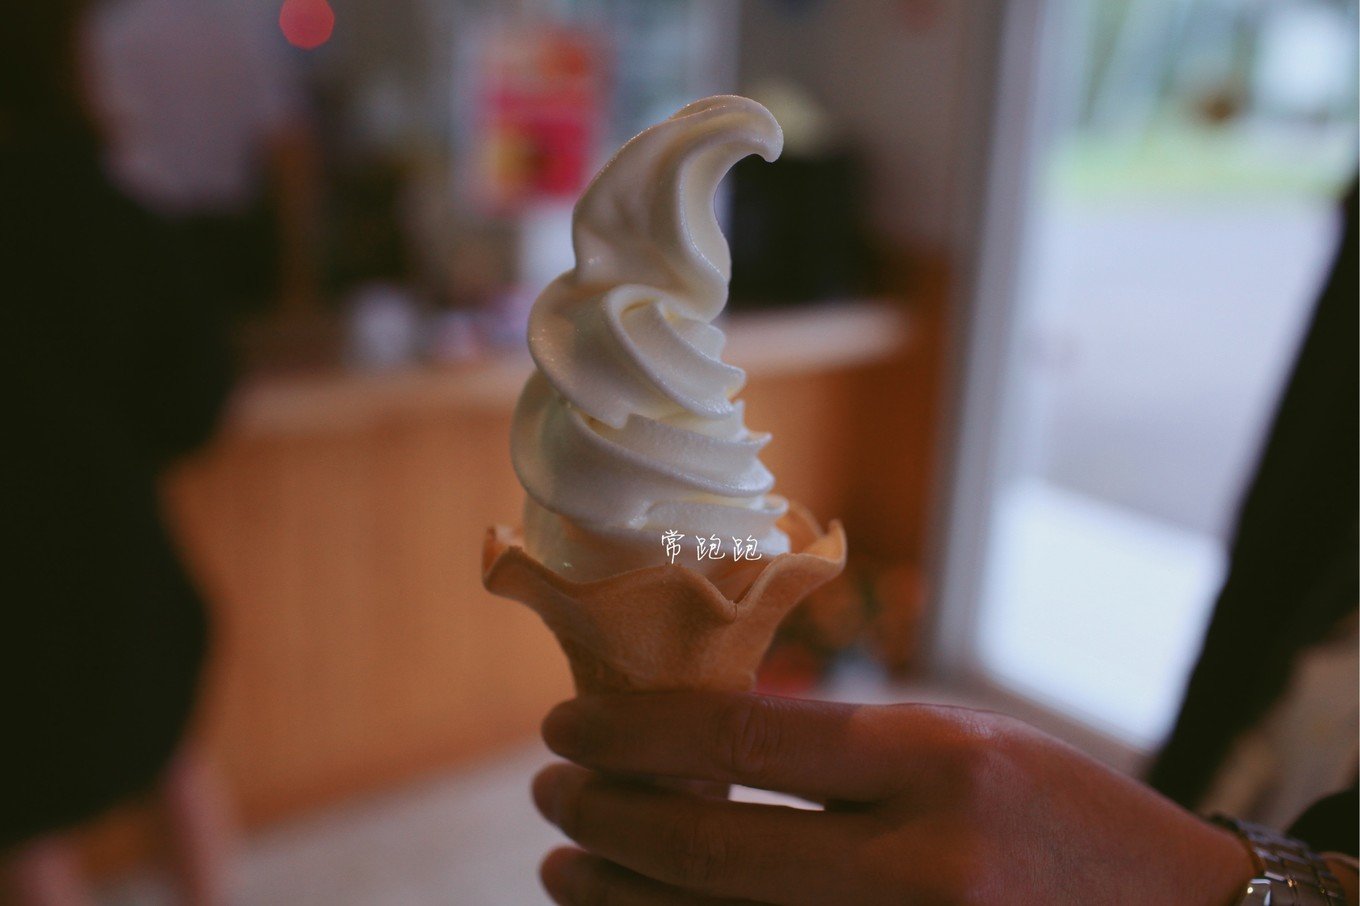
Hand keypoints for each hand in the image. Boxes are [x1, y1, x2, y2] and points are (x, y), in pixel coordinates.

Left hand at [532, 692, 1253, 904]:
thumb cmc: (1052, 806)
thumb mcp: (952, 740)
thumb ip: (831, 748)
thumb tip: (688, 748)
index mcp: (934, 759)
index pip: (740, 743)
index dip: (631, 736)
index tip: (564, 728)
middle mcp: (922, 862)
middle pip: (711, 853)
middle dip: (606, 821)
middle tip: (551, 796)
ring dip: (622, 901)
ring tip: (566, 867)